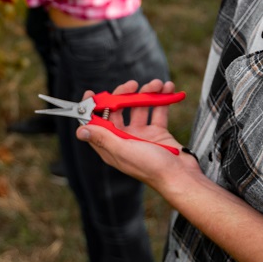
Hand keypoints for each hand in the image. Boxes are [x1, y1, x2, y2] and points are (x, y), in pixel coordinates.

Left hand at [76, 79, 198, 188]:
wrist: (182, 177)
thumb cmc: (152, 168)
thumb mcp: (124, 151)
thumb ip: (103, 138)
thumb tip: (80, 131)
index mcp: (112, 146)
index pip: (96, 124)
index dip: (92, 109)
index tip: (91, 93)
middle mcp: (125, 140)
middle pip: (118, 111)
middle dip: (124, 95)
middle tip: (132, 84)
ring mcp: (142, 135)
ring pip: (139, 108)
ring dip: (147, 94)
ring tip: (157, 84)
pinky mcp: (158, 133)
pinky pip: (157, 111)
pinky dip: (162, 99)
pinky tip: (168, 88)